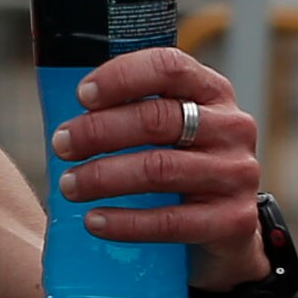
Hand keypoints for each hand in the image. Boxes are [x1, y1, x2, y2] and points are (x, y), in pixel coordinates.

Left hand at [54, 47, 267, 280]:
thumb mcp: (163, 131)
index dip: (122, 77)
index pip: (170, 67)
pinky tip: (93, 221)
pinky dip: (124, 222)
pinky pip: (170, 221)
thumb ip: (128, 112)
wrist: (223, 229)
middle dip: (98, 131)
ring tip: (68, 186)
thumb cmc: (175, 167)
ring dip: (103, 176)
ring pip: (159, 168)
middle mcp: (232, 127)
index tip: (81, 96)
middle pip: (157, 119)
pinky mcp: (233, 220)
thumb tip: (60, 113)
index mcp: (211, 93)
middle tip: (61, 145)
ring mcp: (236, 173)